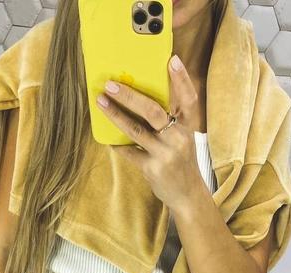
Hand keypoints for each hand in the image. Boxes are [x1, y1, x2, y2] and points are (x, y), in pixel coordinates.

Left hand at [95, 55, 203, 213]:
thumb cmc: (181, 162)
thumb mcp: (182, 139)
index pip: (188, 99)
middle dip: (130, 96)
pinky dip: (118, 145)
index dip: (181, 79)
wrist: (187, 195)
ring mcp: (165, 154)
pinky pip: (130, 152)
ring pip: (137, 130)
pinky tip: (107, 138)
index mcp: (188, 127)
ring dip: (116, 115)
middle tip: (111, 84)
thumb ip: (170, 120)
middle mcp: (178, 138)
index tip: (171, 59)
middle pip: (154, 111)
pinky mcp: (153, 169)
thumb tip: (142, 97)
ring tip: (101, 102)